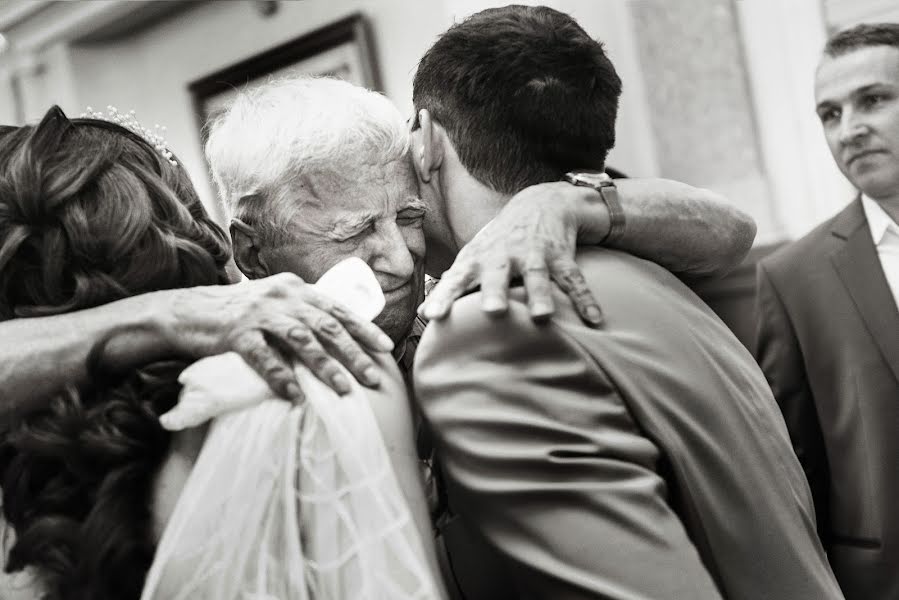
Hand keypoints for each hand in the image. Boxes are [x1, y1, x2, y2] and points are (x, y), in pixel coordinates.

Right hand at [158, 272, 394, 402]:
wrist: (185, 311)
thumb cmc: (236, 313)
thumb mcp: (273, 304)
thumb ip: (301, 313)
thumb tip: (338, 336)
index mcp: (295, 289)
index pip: (337, 309)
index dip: (363, 329)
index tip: (386, 348)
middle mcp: (281, 297)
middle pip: (326, 326)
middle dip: (353, 353)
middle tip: (372, 377)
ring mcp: (258, 313)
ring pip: (301, 340)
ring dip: (325, 367)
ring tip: (344, 389)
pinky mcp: (235, 333)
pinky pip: (264, 358)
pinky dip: (282, 378)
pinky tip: (296, 396)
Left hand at [420, 182, 604, 325]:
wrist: (541, 203)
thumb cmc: (499, 241)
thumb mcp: (474, 257)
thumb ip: (452, 285)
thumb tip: (422, 313)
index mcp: (479, 259)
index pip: (457, 279)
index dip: (445, 296)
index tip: (433, 316)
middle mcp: (504, 255)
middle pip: (498, 273)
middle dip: (495, 291)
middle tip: (492, 311)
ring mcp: (534, 254)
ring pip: (538, 275)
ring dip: (540, 295)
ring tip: (542, 316)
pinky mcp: (561, 256)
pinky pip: (574, 279)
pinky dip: (585, 298)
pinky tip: (594, 319)